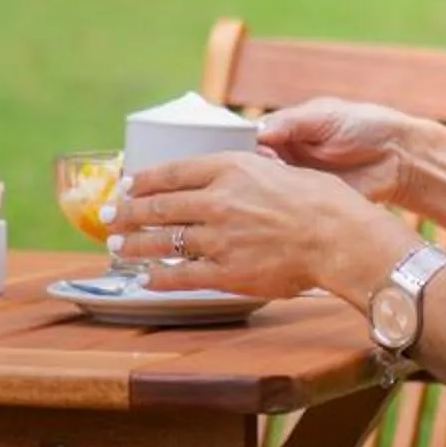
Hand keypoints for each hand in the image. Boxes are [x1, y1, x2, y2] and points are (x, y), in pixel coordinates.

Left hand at [109, 148, 399, 306]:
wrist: (338, 237)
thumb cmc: (321, 200)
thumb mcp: (278, 168)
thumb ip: (246, 173)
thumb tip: (229, 176)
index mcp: (230, 167)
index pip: (174, 172)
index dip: (145, 180)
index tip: (127, 183)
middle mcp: (217, 200)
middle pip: (159, 206)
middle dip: (127, 212)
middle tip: (108, 216)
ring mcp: (219, 238)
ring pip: (164, 241)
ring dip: (135, 244)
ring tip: (117, 247)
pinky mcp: (226, 272)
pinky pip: (183, 275)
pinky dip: (160, 278)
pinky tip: (147, 279)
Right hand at [255, 95, 423, 207]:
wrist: (398, 156)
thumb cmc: (364, 125)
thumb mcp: (325, 116)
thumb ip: (291, 123)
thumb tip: (258, 131)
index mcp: (285, 132)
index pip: (251, 141)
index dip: (245, 149)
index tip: (247, 154)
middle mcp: (286, 159)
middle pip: (254, 169)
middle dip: (253, 174)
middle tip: (260, 173)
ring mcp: (298, 184)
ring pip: (268, 192)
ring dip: (266, 194)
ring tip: (273, 190)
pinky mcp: (312, 205)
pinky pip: (290, 211)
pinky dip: (284, 211)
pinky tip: (283, 209)